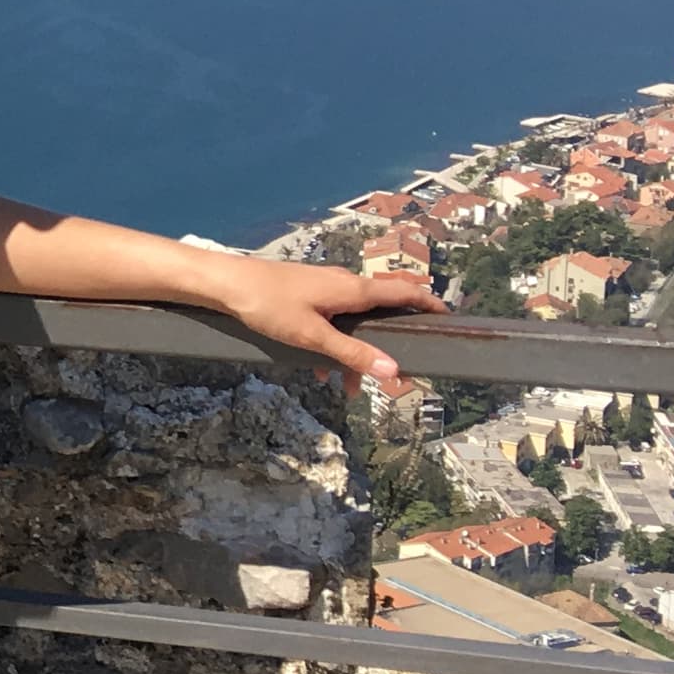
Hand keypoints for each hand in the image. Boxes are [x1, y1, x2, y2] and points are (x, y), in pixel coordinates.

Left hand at [205, 256, 444, 389]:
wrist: (225, 284)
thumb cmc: (268, 304)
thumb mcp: (313, 336)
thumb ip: (352, 354)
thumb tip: (393, 370)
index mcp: (353, 290)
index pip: (404, 293)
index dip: (428, 304)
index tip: (449, 319)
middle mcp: (344, 284)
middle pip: (380, 313)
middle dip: (387, 345)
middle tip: (395, 375)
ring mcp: (324, 288)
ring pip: (352, 323)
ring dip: (354, 354)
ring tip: (348, 389)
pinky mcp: (307, 294)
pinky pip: (332, 322)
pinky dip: (333, 345)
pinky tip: (320, 371)